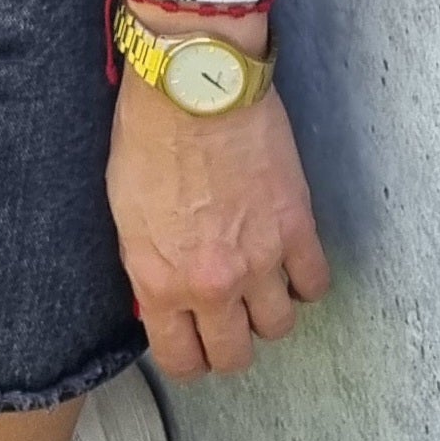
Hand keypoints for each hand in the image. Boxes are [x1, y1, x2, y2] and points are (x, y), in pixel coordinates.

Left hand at [107, 49, 331, 379]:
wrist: (193, 80)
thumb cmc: (149, 131)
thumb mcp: (125, 210)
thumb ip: (147, 263)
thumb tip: (161, 292)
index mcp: (160, 281)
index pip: (182, 360)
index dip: (190, 356)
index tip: (194, 342)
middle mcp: (211, 284)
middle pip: (235, 355)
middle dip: (230, 340)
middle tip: (228, 315)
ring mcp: (259, 260)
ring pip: (279, 326)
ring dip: (268, 308)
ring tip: (259, 281)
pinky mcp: (295, 227)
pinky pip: (314, 283)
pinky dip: (304, 278)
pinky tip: (290, 259)